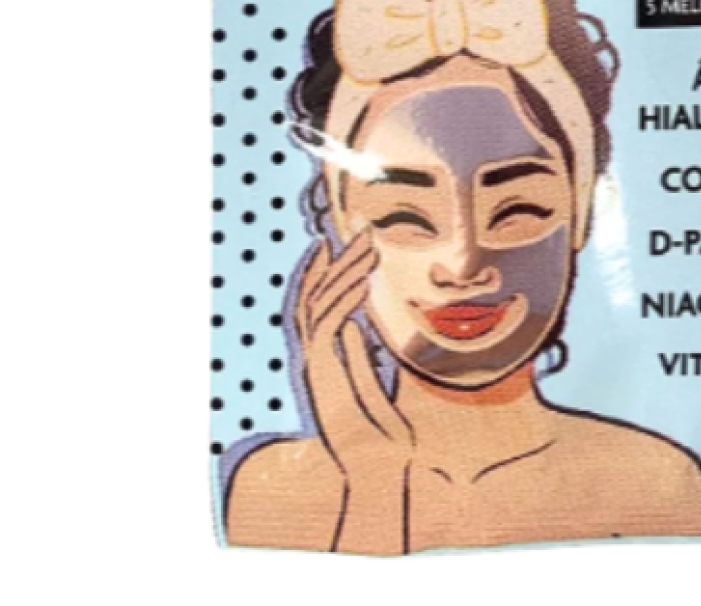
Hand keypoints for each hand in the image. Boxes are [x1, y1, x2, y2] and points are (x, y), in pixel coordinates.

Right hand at [296, 229, 413, 490]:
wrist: (379, 473)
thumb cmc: (381, 438)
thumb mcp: (372, 387)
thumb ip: (359, 360)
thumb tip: (353, 329)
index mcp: (326, 361)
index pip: (317, 306)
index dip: (323, 272)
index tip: (336, 242)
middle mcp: (316, 360)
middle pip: (316, 297)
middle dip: (336, 262)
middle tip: (360, 230)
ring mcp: (318, 368)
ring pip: (319, 306)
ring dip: (343, 273)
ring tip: (367, 248)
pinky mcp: (326, 377)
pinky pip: (329, 327)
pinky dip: (343, 300)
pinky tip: (363, 282)